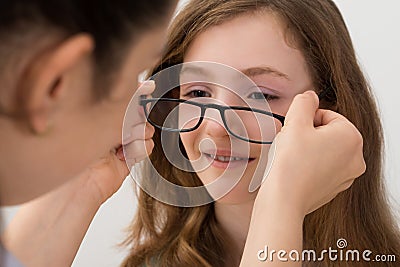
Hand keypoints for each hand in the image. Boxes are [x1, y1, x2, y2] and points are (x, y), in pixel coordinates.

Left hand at [80, 80, 154, 203]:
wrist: (77, 182)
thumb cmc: (76, 148)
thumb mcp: (98, 116)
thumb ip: (120, 102)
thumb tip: (139, 85)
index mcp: (99, 113)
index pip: (124, 98)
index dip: (139, 91)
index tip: (149, 87)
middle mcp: (111, 126)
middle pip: (138, 112)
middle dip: (134, 115)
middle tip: (123, 123)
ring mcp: (122, 142)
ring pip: (146, 128)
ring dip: (136, 133)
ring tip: (120, 142)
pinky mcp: (130, 157)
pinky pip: (147, 146)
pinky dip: (137, 148)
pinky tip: (122, 154)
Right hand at [259, 91, 365, 215]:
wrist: (284, 200)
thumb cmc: (291, 164)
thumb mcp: (295, 122)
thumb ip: (304, 102)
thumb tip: (310, 97)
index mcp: (351, 137)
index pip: (327, 115)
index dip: (305, 120)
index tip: (294, 130)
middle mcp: (355, 157)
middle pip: (328, 133)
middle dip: (308, 134)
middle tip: (292, 144)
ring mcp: (347, 176)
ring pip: (324, 151)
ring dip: (308, 149)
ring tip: (293, 158)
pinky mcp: (334, 188)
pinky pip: (322, 168)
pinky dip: (310, 166)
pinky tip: (295, 170)